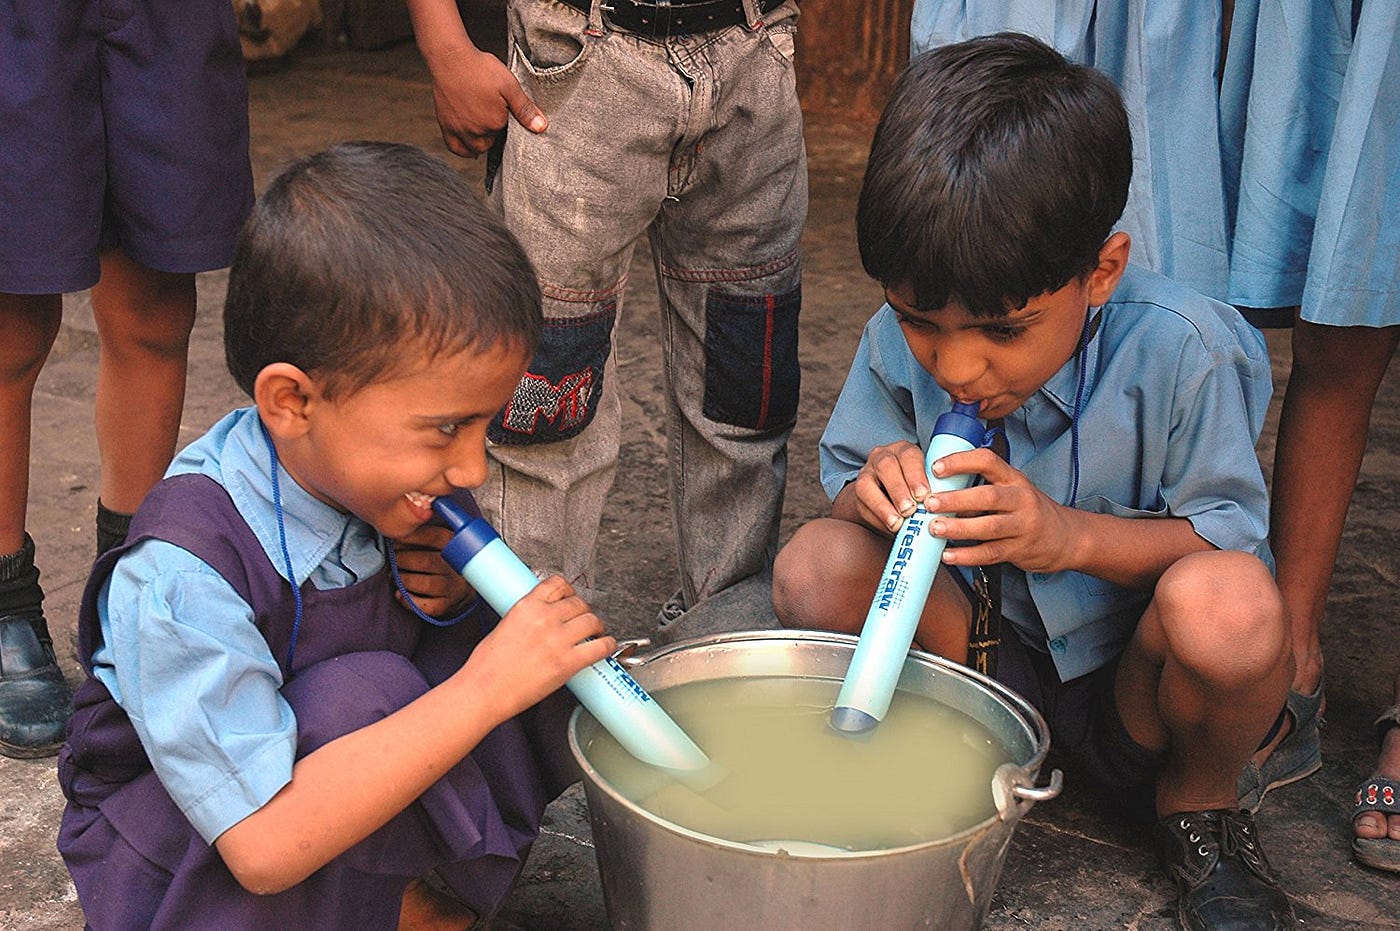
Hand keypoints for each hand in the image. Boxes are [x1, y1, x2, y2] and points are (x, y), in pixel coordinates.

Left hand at [391, 524, 472, 616]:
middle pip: (423, 560)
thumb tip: (404, 518)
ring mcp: (452, 588)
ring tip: (396, 574)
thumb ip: (429, 527)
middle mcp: (456, 567)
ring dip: (402, 578)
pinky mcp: (445, 606)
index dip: (409, 537)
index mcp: (456, 546)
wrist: (465, 589)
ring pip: (420, 583)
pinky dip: (406, 599)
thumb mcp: (446, 539)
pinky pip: (420, 605)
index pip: (432, 536)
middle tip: (393, 559)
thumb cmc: (447, 560)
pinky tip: (400, 592)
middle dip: (401, 559)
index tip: (395, 540)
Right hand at [427, 44, 546, 156]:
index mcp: (495, 123)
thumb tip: (541, 127)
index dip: (507, 125)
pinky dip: (464, 150)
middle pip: (491, 143)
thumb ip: (524, 108)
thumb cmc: (480, 68)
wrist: (450, 58)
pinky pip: (455, 148)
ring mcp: (460, 130)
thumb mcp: (509, 85)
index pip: (507, 134)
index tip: (505, 113)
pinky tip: (471, 149)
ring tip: (486, 130)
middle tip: (494, 118)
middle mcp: (477, 131)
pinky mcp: (446, 125)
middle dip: (495, 135)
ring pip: (475, 148)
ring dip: (482, 143)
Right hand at [463, 576, 615, 719]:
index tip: (571, 596)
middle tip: (584, 618)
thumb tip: (537, 620)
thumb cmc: (486, 666)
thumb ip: (525, 619)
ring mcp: (558, 640)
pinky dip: (608, 645)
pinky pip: (599, 647)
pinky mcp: (567, 662)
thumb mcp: (503, 627)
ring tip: (597, 632)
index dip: (569, 590)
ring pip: (592, 621)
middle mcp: (545, 618)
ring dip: (597, 625)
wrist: (484, 691)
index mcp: (526, 606)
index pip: (557, 584)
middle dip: (583, 610)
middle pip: (578, 603)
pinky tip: (607, 645)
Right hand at [844, 440, 937, 534]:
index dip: (916, 476)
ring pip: (867, 484)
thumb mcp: (931, 481)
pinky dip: (876, 517)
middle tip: (910, 510)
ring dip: (883, 506)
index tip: (924, 495)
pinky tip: (889, 527)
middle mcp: (882, 457)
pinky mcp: (858, 492)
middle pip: (885, 466)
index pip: (908, 456)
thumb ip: (940, 489)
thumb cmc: (920, 489)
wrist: (895, 495)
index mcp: (904, 450)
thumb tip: (958, 508)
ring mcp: (867, 473)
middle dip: (898, 490)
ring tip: (897, 523)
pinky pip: (861, 504)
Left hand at [922, 448, 1077, 572]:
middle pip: (988, 497)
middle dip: (957, 499)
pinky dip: (967, 556)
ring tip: (934, 528)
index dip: (961, 462)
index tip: (936, 467)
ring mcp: (1022, 526)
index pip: (988, 461)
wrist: (1065, 537)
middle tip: (930, 502)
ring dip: (959, 528)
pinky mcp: (1020, 550)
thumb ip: (982, 485)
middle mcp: (1020, 499)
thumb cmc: (1027, 510)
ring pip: (989, 527)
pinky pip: (990, 553)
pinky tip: (947, 555)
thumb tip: (937, 486)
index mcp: (1013, 479)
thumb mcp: (1012, 488)